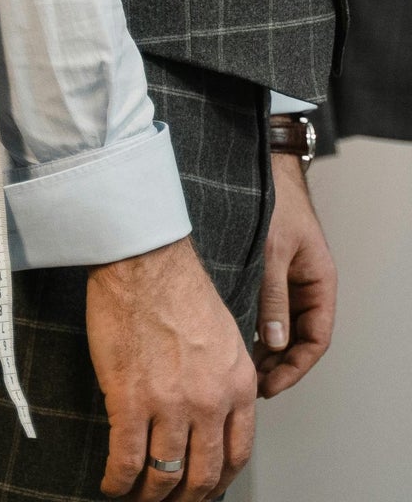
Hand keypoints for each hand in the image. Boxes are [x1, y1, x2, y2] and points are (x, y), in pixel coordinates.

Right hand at [87, 237, 256, 501]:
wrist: (142, 259)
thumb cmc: (177, 285)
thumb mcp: (224, 336)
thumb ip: (225, 379)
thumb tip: (214, 412)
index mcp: (238, 387)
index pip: (237, 455)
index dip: (218, 481)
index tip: (203, 488)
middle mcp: (210, 403)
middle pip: (203, 474)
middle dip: (185, 498)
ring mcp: (169, 404)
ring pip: (165, 473)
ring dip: (150, 495)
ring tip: (137, 497)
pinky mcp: (129, 398)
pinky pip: (127, 458)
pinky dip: (118, 480)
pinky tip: (111, 484)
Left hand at [255, 152, 334, 397]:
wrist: (262, 166)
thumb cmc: (274, 202)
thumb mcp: (272, 252)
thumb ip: (273, 296)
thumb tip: (273, 341)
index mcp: (320, 283)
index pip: (316, 340)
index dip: (295, 367)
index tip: (270, 385)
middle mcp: (306, 285)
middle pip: (297, 338)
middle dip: (276, 363)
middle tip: (248, 383)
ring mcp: (286, 279)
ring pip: (279, 324)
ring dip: (262, 346)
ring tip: (237, 367)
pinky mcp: (266, 270)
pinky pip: (264, 306)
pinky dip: (252, 323)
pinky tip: (232, 335)